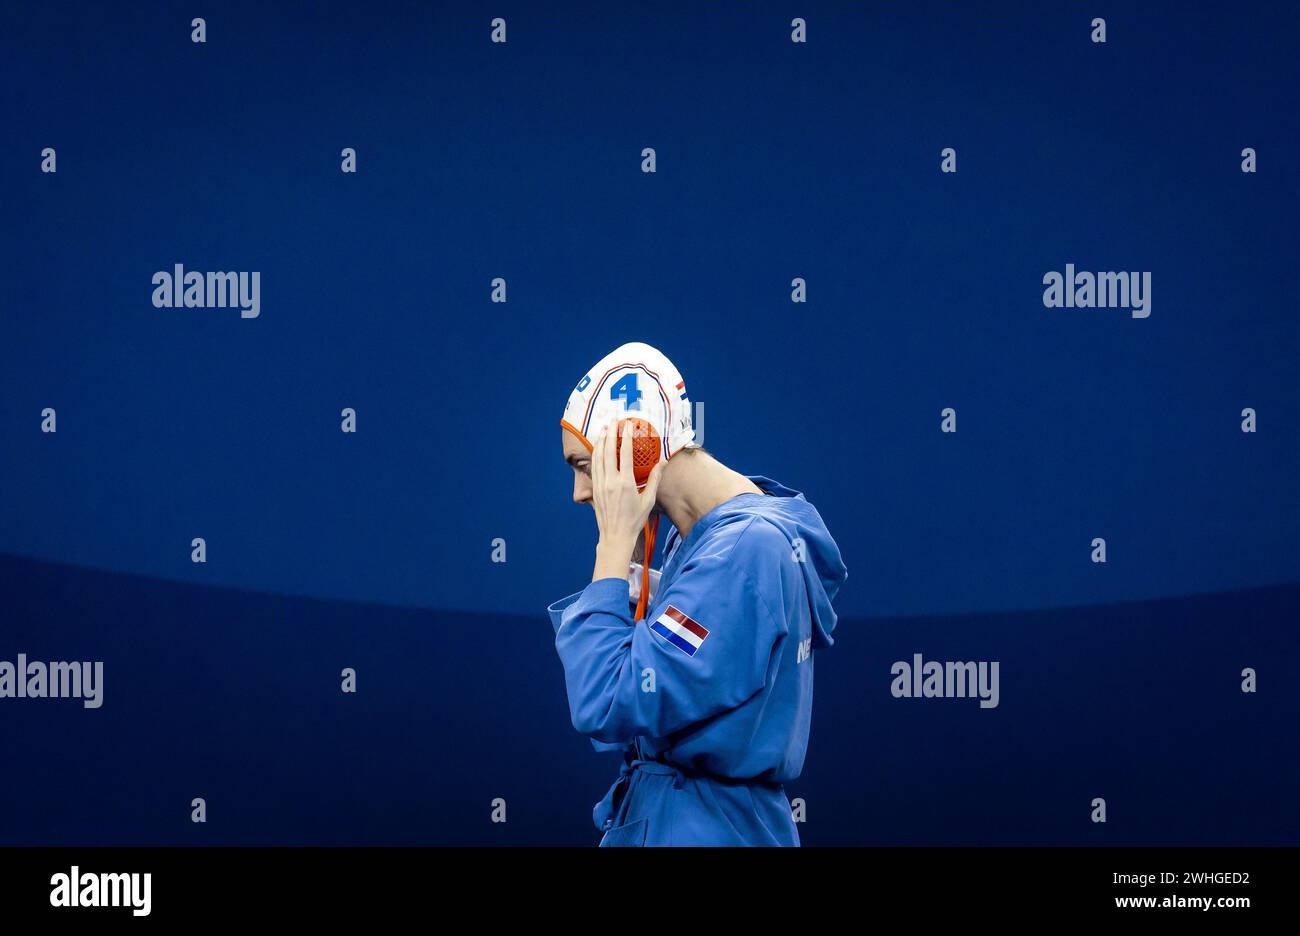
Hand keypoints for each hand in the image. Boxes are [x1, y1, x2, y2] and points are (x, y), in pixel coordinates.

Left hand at [590, 417, 665, 581]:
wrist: (616, 536)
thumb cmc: (635, 520)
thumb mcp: (648, 499)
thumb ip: (655, 479)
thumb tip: (663, 462)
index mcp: (625, 483)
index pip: (624, 453)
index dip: (626, 436)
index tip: (628, 424)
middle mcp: (611, 481)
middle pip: (608, 450)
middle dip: (611, 432)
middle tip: (614, 419)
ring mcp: (601, 484)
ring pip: (598, 457)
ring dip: (601, 440)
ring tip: (604, 428)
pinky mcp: (596, 489)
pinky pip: (594, 466)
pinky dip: (596, 453)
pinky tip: (598, 447)